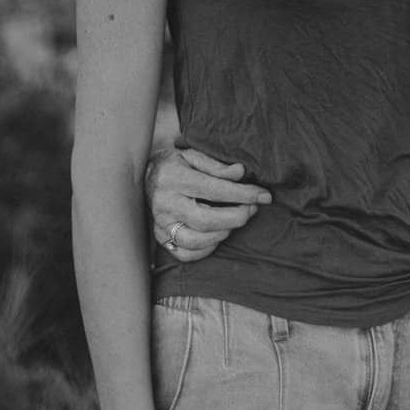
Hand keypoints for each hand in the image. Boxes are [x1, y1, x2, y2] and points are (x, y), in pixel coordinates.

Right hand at [146, 145, 271, 262]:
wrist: (145, 174)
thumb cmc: (175, 162)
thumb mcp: (194, 154)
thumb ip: (217, 165)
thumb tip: (240, 174)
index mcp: (174, 178)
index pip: (214, 189)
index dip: (243, 194)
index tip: (264, 195)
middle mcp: (165, 203)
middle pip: (205, 220)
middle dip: (236, 217)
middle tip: (252, 209)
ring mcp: (161, 223)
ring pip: (195, 240)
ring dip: (222, 233)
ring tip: (236, 220)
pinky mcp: (160, 237)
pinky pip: (184, 254)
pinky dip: (205, 249)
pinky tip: (217, 236)